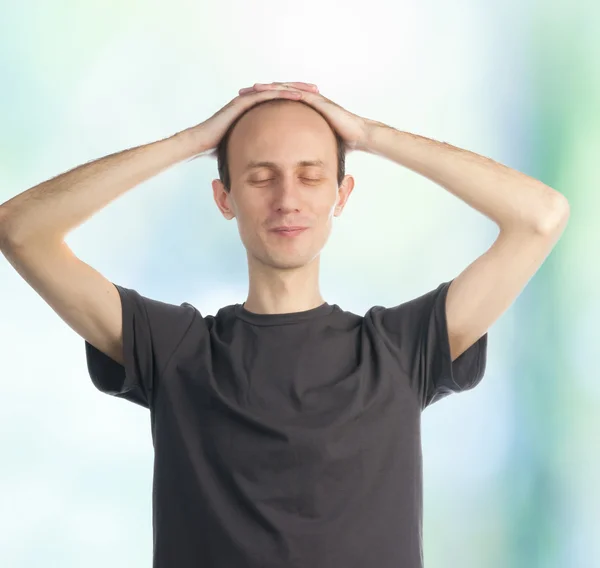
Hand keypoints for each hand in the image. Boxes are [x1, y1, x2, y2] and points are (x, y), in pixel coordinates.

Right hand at [180, 83, 312, 155]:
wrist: (199, 144)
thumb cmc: (218, 149)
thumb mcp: (244, 149)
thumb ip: (256, 152)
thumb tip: (268, 168)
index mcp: (254, 113)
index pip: (279, 104)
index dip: (297, 103)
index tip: (313, 106)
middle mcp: (251, 103)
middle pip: (281, 93)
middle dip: (301, 91)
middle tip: (319, 92)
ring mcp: (246, 100)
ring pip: (276, 90)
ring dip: (296, 89)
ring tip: (314, 91)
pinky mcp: (242, 102)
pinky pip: (266, 95)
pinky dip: (282, 93)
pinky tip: (299, 96)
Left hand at [239, 82, 371, 151]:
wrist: (359, 136)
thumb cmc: (342, 144)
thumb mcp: (317, 149)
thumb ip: (306, 154)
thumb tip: (295, 171)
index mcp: (303, 113)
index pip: (278, 106)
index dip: (261, 106)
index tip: (245, 109)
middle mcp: (306, 102)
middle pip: (277, 94)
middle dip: (258, 93)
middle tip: (239, 94)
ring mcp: (311, 98)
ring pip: (282, 89)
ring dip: (265, 88)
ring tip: (248, 89)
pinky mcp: (316, 99)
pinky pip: (294, 92)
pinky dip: (279, 90)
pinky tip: (265, 89)